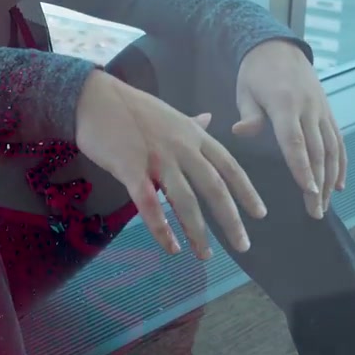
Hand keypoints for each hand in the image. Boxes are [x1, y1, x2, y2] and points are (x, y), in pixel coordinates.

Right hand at [75, 70, 266, 259]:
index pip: (229, 165)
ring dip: (197, 231)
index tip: (260, 214)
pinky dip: (162, 228)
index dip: (246, 191)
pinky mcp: (131, 169)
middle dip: (230, 219)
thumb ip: (191, 123)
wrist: (95, 98)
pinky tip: (171, 247)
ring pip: (184, 200)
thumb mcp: (169, 113)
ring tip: (205, 256)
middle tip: (243, 246)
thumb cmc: (131, 107)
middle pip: (213, 187)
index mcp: (193, 135)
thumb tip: (209, 119)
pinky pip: (149, 204)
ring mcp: (157, 158)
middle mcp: (182, 148)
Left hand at [232, 39, 345, 218]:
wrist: (279, 48)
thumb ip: (249, 115)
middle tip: (316, 212)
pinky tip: (339, 184)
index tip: (309, 191)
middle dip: (318, 184)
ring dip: (331, 179)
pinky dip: (341, 163)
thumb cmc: (255, 73)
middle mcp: (309, 109)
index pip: (295, 141)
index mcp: (285, 105)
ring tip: (326, 204)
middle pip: (317, 151)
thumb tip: (242, 132)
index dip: (302, 167)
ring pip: (332, 149)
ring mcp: (322, 111)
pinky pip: (338, 140)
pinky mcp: (328, 112)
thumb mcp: (245, 90)